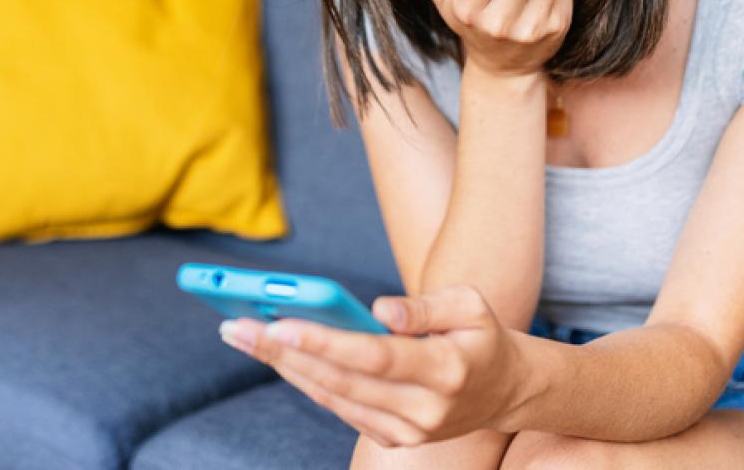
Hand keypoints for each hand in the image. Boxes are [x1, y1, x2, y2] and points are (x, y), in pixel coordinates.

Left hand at [218, 285, 525, 447]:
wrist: (507, 391)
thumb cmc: (481, 334)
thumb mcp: (469, 304)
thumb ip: (424, 304)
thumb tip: (377, 309)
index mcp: (447, 369)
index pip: (375, 356)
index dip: (325, 341)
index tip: (279, 321)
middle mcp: (425, 410)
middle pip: (341, 381)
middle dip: (284, 352)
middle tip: (236, 325)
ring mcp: (409, 432)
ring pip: (333, 398)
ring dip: (283, 366)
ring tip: (242, 334)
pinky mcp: (395, 440)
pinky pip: (340, 409)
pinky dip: (305, 381)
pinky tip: (275, 355)